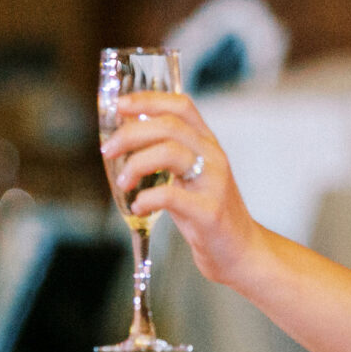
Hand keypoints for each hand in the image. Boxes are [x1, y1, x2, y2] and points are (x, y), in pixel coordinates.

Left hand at [99, 91, 261, 283]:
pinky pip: (170, 195)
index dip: (147, 100)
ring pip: (169, 152)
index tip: (119, 106)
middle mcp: (213, 157)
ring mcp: (214, 183)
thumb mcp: (190, 175)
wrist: (242, 251)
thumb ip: (166, 154)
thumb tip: (123, 137)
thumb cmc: (208, 212)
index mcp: (207, 144)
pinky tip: (138, 207)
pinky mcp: (209, 211)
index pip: (180, 106)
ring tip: (122, 182)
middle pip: (169, 126)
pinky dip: (146, 199)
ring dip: (135, 164)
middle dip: (130, 134)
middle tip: (108, 150)